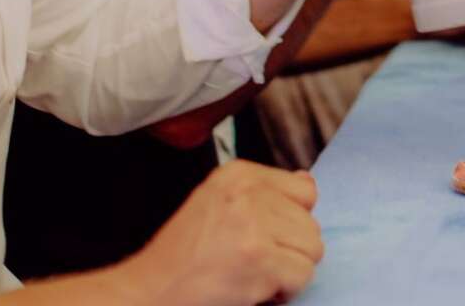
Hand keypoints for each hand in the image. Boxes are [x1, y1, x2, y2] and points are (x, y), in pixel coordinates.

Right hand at [117, 161, 322, 305]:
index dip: (291, 220)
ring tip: (255, 275)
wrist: (151, 289)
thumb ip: (263, 192)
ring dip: (289, 271)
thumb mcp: (217, 203)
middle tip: (254, 263)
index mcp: (238, 174)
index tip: (263, 236)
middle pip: (311, 223)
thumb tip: (308, 183)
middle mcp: (248, 193)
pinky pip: (303, 275)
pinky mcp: (260, 259)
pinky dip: (285, 291)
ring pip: (312, 250)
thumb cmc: (182, 255)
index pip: (305, 190)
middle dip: (289, 250)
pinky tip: (255, 290)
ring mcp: (255, 226)